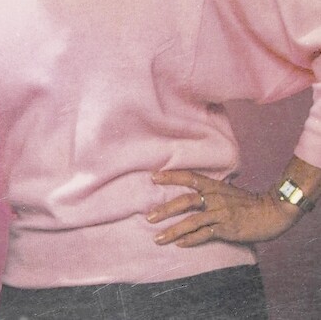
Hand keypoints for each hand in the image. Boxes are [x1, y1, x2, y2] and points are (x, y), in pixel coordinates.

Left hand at [148, 170, 299, 246]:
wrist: (273, 211)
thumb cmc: (248, 202)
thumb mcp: (226, 190)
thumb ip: (209, 191)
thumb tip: (191, 192)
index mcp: (213, 186)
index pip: (188, 177)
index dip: (170, 176)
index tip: (152, 177)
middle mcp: (215, 197)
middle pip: (185, 200)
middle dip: (165, 209)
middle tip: (149, 217)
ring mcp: (221, 213)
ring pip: (192, 221)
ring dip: (173, 230)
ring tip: (158, 238)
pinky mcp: (228, 228)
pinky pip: (206, 234)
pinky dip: (191, 239)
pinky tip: (180, 244)